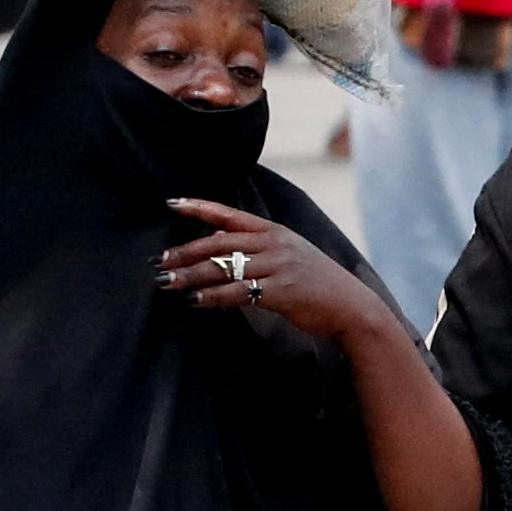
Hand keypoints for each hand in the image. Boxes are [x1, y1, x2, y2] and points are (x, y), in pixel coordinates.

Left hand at [155, 201, 395, 341]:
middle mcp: (275, 244)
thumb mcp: (290, 256)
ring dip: (192, 276)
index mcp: (275, 231)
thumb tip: (220, 244)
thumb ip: (258, 248)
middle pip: (220, 243)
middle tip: (159, 261)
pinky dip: (213, 297)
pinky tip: (195, 301)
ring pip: (224, 268)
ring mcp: (278, 266)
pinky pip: (237, 292)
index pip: (229, 215)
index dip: (199, 207)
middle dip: (186, 252)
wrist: (352, 307)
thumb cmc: (317, 284)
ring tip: (167, 283)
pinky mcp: (281, 291)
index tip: (171, 203)